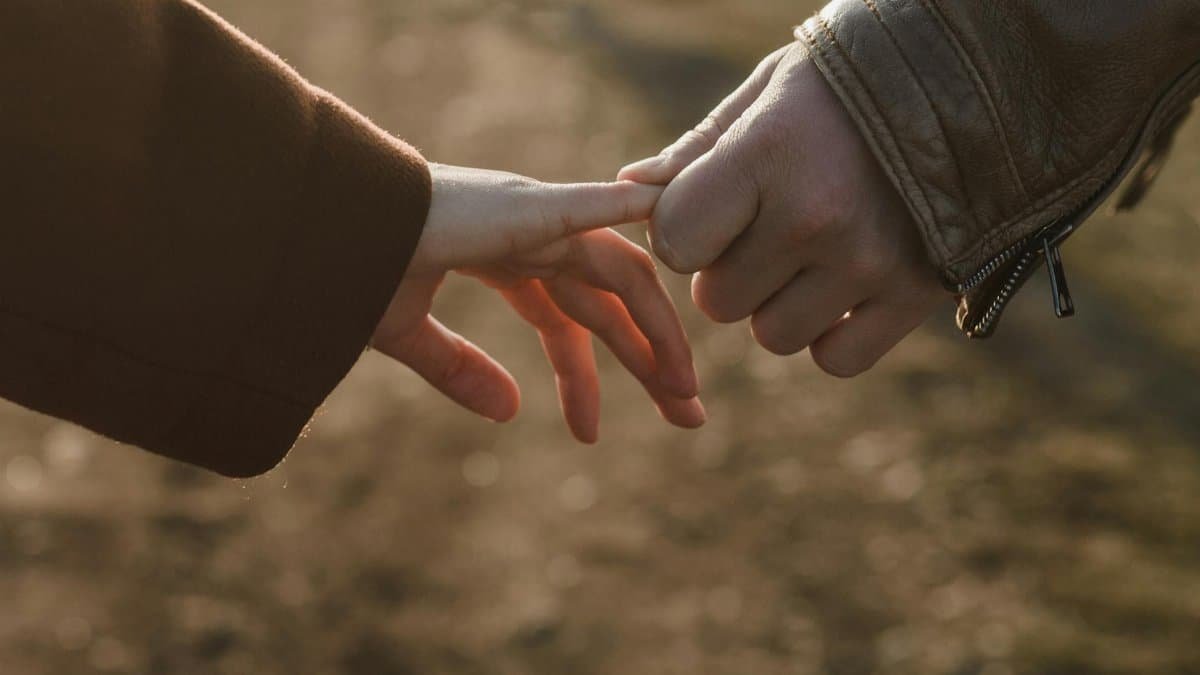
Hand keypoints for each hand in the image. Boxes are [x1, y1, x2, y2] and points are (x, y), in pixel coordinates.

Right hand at [371, 164, 704, 442]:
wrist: (310, 228)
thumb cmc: (346, 268)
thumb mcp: (406, 335)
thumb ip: (456, 367)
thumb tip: (509, 412)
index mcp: (503, 260)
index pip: (566, 320)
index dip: (586, 376)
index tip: (593, 435)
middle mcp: (530, 236)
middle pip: (609, 301)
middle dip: (650, 358)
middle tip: (687, 416)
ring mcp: (533, 216)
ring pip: (622, 275)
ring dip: (659, 329)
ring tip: (685, 391)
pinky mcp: (526, 207)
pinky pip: (596, 212)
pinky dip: (637, 212)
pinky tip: (675, 218)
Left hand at [619, 44, 949, 376]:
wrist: (976, 83)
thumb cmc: (846, 86)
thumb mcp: (766, 94)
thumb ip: (697, 151)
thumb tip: (631, 192)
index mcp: (768, 153)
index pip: (678, 241)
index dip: (684, 233)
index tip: (712, 211)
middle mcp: (816, 215)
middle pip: (719, 301)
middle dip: (731, 270)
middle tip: (770, 226)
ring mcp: (869, 262)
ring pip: (772, 336)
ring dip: (777, 306)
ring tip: (810, 253)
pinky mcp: (915, 296)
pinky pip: (836, 360)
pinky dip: (829, 337)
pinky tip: (841, 290)